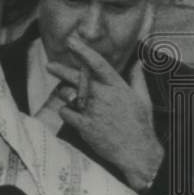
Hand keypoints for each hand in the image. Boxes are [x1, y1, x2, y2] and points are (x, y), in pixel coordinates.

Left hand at [47, 35, 163, 191]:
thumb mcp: (143, 99)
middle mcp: (103, 96)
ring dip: (65, 94)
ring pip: (67, 94)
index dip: (82, 50)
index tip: (71, 41)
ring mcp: (92, 111)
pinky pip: (65, 112)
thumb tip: (139, 62)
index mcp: (117, 87)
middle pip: (75, 77)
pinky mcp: (84, 126)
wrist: (138, 153)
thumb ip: (137, 78)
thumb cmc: (141, 124)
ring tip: (68, 95)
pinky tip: (73, 115)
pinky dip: (66, 112)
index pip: (97, 63)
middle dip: (60, 69)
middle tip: (50, 65)